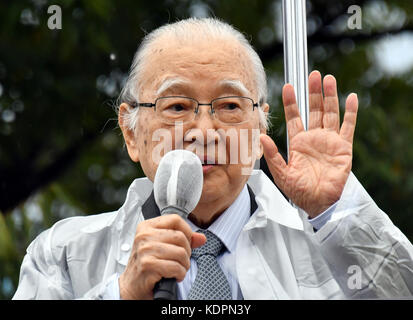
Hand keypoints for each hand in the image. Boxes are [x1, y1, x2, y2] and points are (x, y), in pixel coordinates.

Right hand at [119, 214, 205, 299]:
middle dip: (187, 251)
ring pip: (181, 252)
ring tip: (178, 269)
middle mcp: (144, 235)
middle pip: (180, 236)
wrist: (132, 285)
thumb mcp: (163, 246)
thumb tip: (201, 238)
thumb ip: (183, 240)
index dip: (186, 231)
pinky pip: (176, 267)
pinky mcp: (148, 265)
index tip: (185, 243)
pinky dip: (180, 274)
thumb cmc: (147, 264)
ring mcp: (145, 250)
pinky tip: (174, 276)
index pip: (176, 219)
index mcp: (147, 226)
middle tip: (181, 260)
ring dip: (184, 265)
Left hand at [260, 71, 358, 217]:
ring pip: (330, 113)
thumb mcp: (282, 173)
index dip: (291, 102)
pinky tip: (351, 98)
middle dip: (313, 92)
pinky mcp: (343, 147)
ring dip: (330, 96)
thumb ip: (272, 155)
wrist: (318, 203)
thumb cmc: (299, 191)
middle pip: (314, 110)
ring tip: (328, 79)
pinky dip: (350, 112)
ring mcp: (329, 141)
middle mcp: (314, 138)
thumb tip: (261, 137)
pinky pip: (348, 127)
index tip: (288, 86)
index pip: (294, 117)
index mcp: (298, 142)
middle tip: (314, 74)